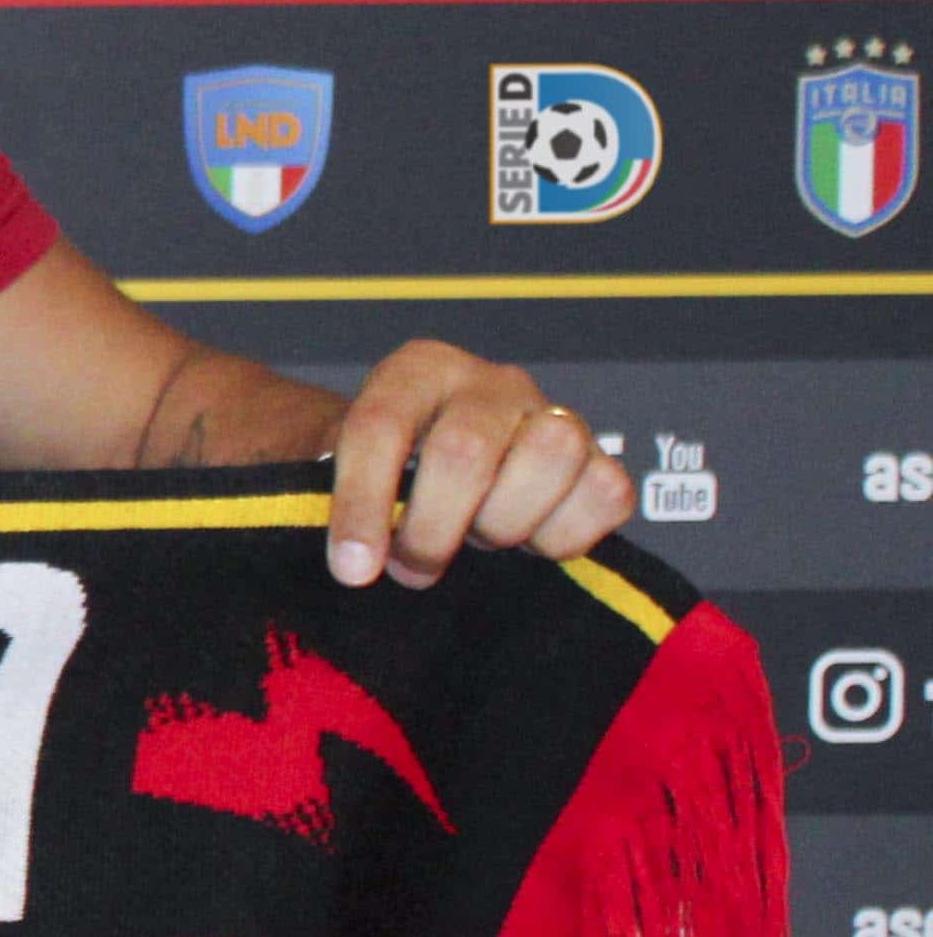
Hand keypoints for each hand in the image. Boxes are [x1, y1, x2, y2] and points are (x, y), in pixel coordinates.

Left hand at [321, 341, 633, 587]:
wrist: (442, 463)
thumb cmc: (389, 469)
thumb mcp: (342, 467)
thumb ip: (329, 495)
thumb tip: (348, 559)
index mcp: (419, 369)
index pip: (380, 427)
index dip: (362, 504)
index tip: (351, 568)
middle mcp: (492, 382)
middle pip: (464, 451)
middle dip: (431, 529)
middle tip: (411, 566)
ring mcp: (554, 415)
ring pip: (549, 456)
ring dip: (503, 522)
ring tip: (476, 535)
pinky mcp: (602, 459)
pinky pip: (606, 494)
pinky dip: (566, 534)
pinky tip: (529, 539)